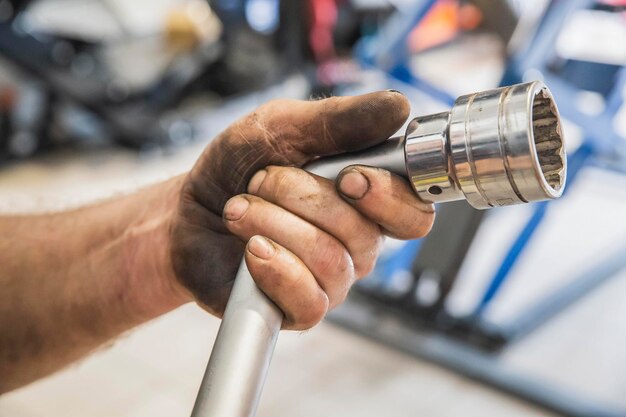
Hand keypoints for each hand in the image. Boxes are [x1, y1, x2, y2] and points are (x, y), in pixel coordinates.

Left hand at [168, 91, 434, 328]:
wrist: (188, 211)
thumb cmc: (238, 167)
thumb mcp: (283, 127)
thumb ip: (340, 120)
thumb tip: (398, 107)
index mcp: (367, 200)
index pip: (414, 213)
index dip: (390, 198)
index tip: (351, 177)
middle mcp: (357, 243)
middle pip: (363, 233)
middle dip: (300, 197)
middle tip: (261, 179)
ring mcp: (331, 279)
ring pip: (330, 261)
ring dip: (274, 224)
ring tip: (240, 209)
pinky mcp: (301, 308)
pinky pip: (309, 299)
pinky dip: (273, 266)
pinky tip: (250, 249)